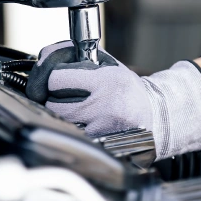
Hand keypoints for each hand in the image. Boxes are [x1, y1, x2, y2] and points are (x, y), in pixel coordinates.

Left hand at [26, 41, 200, 159]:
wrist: (155, 116)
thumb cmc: (126, 88)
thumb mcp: (108, 65)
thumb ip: (77, 57)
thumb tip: (46, 56)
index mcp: (105, 81)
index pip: (56, 79)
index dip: (51, 77)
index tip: (55, 78)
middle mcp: (102, 106)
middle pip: (52, 103)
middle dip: (51, 97)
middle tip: (60, 95)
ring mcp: (99, 128)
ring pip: (58, 121)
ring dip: (58, 114)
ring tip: (72, 108)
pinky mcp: (98, 144)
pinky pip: (70, 134)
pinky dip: (69, 129)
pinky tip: (80, 123)